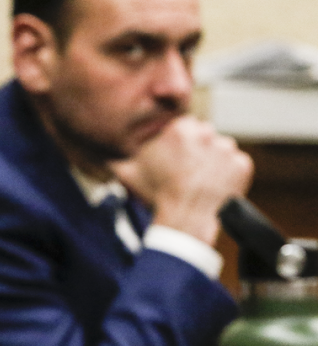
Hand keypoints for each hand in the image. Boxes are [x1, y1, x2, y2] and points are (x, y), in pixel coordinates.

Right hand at [109, 115, 252, 244]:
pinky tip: (215, 185)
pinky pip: (237, 165)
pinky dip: (230, 174)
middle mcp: (206, 133)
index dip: (181, 144)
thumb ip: (115, 160)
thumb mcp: (128, 173)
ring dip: (215, 161)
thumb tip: (102, 157)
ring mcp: (226, 148)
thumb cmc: (157, 194)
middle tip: (189, 171)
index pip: (185, 127)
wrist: (185, 218)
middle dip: (199, 150)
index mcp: (180, 128)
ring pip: (221, 149)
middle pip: (205, 136)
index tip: (177, 159)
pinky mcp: (242, 165)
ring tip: (203, 180)